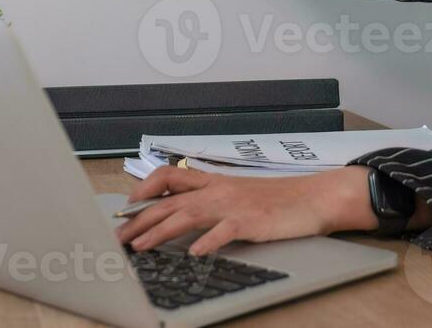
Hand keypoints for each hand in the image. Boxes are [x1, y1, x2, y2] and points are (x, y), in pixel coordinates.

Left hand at [114, 165, 377, 255]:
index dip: (144, 189)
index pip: (169, 177)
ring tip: (141, 246)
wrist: (312, 197)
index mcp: (214, 182)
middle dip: (140, 219)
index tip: (126, 206)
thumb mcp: (239, 195)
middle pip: (170, 201)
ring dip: (160, 231)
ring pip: (188, 214)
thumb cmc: (276, 200)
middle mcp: (218, 190)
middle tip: (118, 237)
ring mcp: (233, 205)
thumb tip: (183, 215)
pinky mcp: (250, 221)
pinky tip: (195, 254)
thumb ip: (211, 201)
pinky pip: (224, 231)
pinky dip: (208, 242)